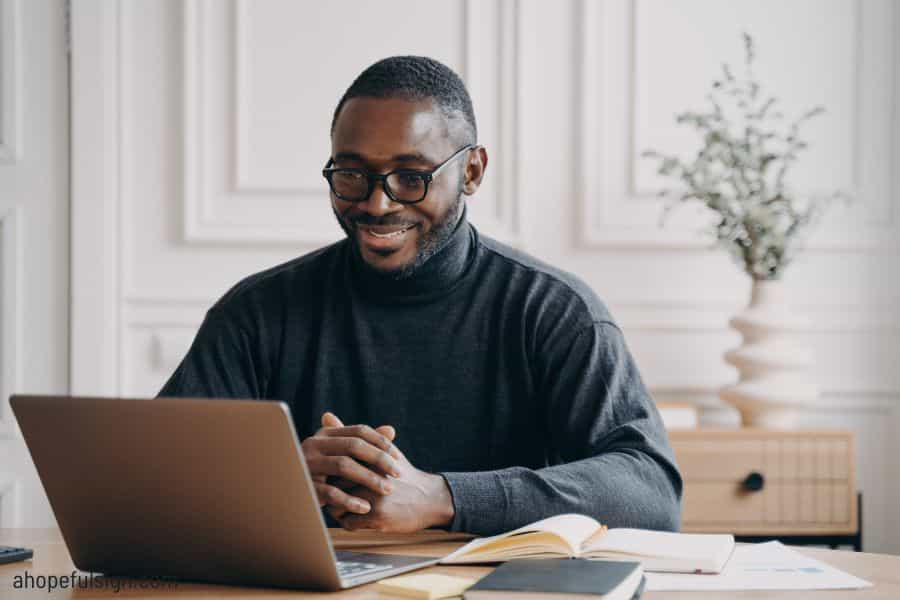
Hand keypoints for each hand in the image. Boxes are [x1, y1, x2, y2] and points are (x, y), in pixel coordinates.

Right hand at [303, 412, 401, 514]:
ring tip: (387, 489)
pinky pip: (330, 492)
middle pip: (353, 445)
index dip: (381, 443)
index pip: (359, 431)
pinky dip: (349, 500)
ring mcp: (307, 464)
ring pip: (343, 466)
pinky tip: (366, 508)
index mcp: (326, 434)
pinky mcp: (305, 486)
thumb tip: (391, 429)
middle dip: (379, 459)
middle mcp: (314, 444)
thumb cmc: (325, 474)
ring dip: (369, 478)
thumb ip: (366, 443)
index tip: (399, 458)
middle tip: (398, 473)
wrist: (292, 495)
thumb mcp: (343, 456)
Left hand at [328, 446, 455, 533]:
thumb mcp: (383, 450)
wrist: (429, 498)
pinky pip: (348, 523)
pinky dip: (348, 521)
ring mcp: (375, 497)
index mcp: (373, 458)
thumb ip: (351, 435)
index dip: (331, 473)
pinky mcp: (378, 517)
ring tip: (345, 505)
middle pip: (334, 485)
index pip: (338, 465)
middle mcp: (373, 476)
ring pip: (337, 505)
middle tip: (334, 494)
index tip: (333, 477)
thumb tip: (325, 415)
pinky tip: (356, 517)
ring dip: (337, 508)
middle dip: (331, 491)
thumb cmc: (402, 473)